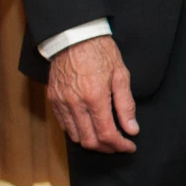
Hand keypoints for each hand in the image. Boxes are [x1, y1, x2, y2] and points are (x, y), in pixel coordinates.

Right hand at [47, 35, 138, 152]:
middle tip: (119, 145)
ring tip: (106, 139)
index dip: (120, 145)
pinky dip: (77, 132)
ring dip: (92, 143)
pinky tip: (89, 128)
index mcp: (95, 97)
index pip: (107, 134)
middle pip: (90, 141)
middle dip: (107, 148)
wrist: (74, 37)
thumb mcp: (121, 75)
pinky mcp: (53, 99)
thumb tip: (132, 129)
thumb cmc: (101, 52)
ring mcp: (61, 102)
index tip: (129, 146)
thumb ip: (126, 105)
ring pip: (75, 136)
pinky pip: (64, 125)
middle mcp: (75, 104)